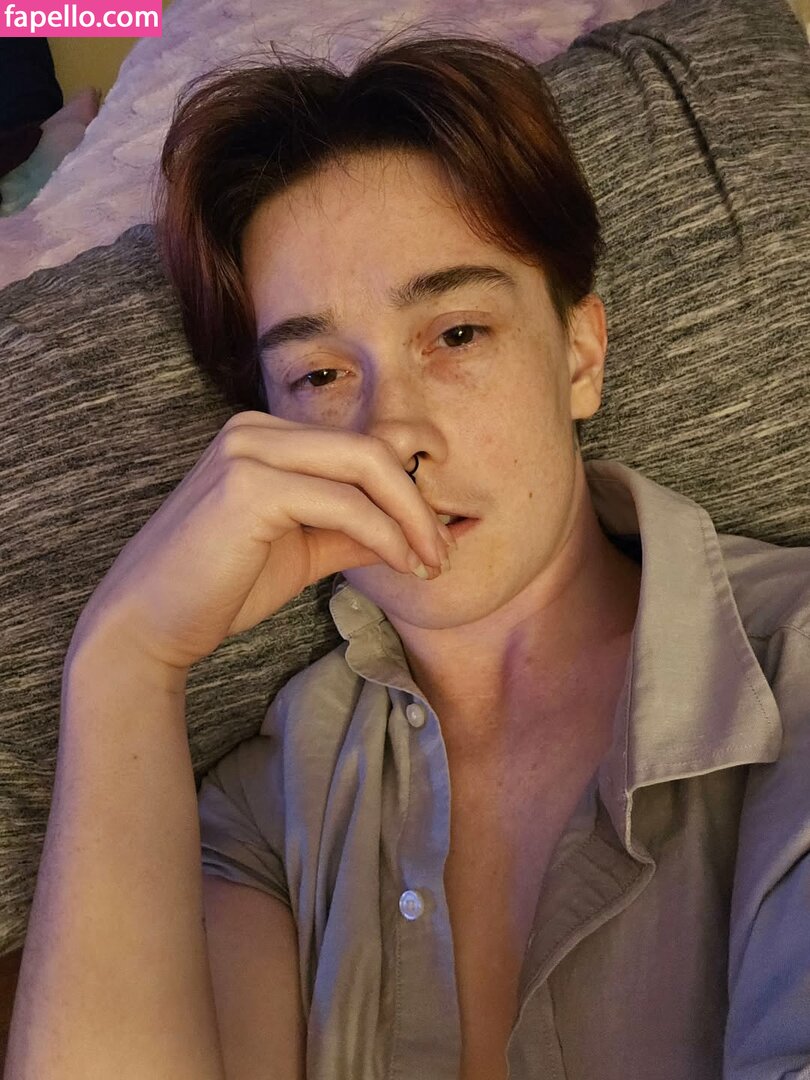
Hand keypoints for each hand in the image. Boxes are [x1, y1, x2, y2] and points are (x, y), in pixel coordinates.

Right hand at [71, 412, 452, 673]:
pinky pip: (343, 503)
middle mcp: (256, 430)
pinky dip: (385, 533)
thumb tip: (415, 529)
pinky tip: (402, 564)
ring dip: (412, 516)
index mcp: (267, 437)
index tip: (438, 520)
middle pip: (371, 446)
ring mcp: (249, 451)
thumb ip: (353, 529)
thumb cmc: (222, 586)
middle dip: (420, 499)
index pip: (359, 438)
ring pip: (365, 463)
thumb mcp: (305, 549)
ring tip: (432, 561)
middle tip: (444, 549)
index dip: (412, 469)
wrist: (150, 624)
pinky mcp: (248, 485)